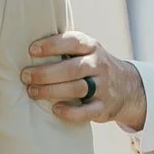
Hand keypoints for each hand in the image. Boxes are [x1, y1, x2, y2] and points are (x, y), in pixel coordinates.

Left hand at [24, 32, 146, 130]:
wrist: (127, 87)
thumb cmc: (92, 66)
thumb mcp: (86, 51)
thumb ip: (65, 48)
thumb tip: (27, 48)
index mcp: (92, 47)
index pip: (73, 42)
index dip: (52, 45)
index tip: (32, 50)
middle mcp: (99, 65)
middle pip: (72, 68)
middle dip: (46, 73)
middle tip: (25, 76)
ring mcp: (103, 87)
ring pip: (77, 89)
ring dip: (52, 91)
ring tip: (32, 92)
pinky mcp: (103, 107)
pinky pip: (87, 111)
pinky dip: (70, 112)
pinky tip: (55, 109)